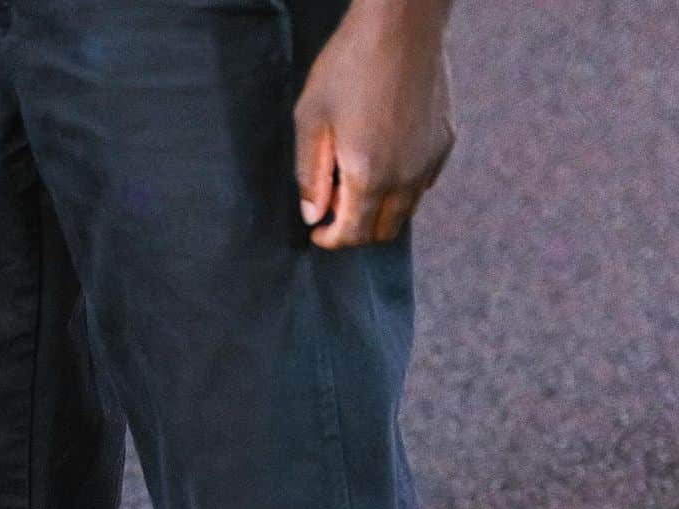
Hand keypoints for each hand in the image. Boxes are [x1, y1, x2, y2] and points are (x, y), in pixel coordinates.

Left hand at [294, 0, 456, 248]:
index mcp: (369, 176)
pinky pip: (423, 183)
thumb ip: (310, 175)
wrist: (402, 21)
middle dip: (356, 230)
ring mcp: (429, 161)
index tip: (318, 232)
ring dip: (379, 210)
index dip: (331, 240)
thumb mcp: (311, 118)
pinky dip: (402, 187)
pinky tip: (384, 159)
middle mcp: (405, 177)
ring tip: (357, 179)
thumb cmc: (350, 63)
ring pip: (405, 211)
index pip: (353, 234)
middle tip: (335, 205)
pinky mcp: (444, 142)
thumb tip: (312, 215)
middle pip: (382, 232)